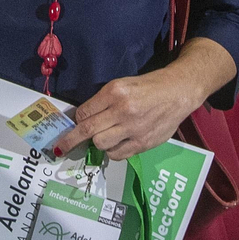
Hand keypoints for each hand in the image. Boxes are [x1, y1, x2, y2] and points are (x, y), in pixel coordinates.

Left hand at [54, 69, 199, 161]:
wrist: (178, 92)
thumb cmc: (148, 86)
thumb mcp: (123, 85)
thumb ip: (104, 101)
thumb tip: (83, 119)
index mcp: (116, 92)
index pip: (85, 111)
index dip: (76, 120)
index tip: (73, 125)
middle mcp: (123, 111)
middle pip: (88, 131)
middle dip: (71, 140)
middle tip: (60, 147)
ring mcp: (134, 129)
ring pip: (100, 144)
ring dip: (97, 142)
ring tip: (103, 136)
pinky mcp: (143, 143)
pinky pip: (117, 154)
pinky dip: (112, 151)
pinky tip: (116, 143)